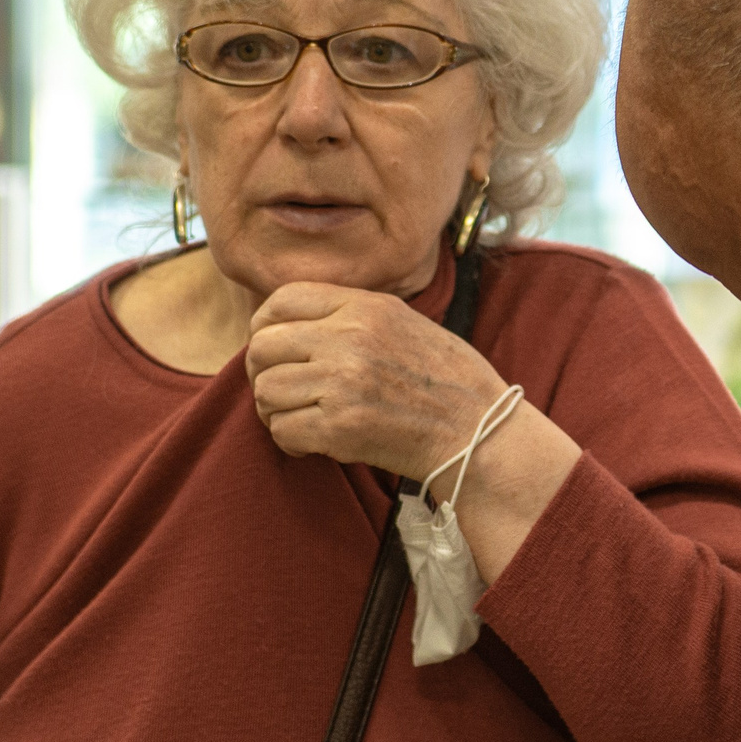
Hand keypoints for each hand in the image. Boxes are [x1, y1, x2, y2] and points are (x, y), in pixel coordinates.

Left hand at [246, 282, 508, 481]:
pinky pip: (282, 430)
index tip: (275, 347)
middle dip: (264, 372)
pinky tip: (314, 441)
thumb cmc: (447, 381)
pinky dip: (291, 440)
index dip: (266, 325)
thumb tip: (293, 322)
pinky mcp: (340, 427)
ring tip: (302, 417)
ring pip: (266, 391)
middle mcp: (349, 339)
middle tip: (283, 390)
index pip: (282, 300)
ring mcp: (342, 383)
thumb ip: (352, 314)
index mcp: (365, 308)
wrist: (477, 432)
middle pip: (262, 346)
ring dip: (275, 410)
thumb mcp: (405, 322)